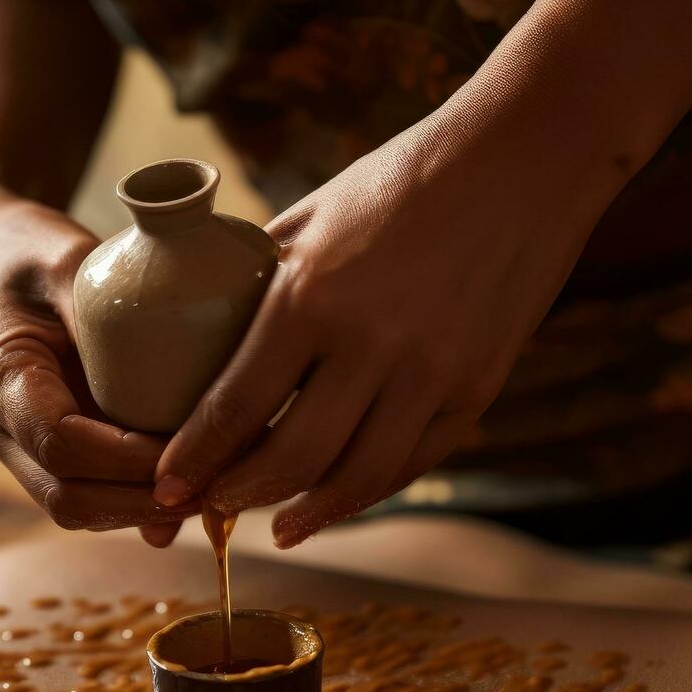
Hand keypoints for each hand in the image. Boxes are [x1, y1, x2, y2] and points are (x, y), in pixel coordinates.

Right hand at [0, 180, 195, 541]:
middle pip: (68, 497)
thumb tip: (182, 369)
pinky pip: (93, 494)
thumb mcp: (71, 261)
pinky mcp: (48, 453)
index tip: (195, 443)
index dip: (131, 460)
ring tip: (217, 488)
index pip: (62, 446)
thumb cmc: (33, 249)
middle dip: (145, 501)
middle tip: (220, 481)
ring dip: (147, 509)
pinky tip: (196, 484)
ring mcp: (19, 447)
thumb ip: (112, 315)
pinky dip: (141, 499)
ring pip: (80, 508)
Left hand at [152, 115, 597, 546]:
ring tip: (276, 527)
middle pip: (288, 459)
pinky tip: (338, 500)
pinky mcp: (477, 391)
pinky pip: (412, 463)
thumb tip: (202, 327)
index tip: (167, 483)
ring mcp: (432, 374)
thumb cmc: (399, 181)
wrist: (524, 164)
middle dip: (235, 496)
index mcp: (312, 295)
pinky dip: (367, 491)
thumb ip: (257, 277)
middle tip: (206, 508)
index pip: (235, 404)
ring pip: (354, 478)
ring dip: (303, 513)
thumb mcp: (311, 218)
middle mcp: (372, 344)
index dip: (193, 456)